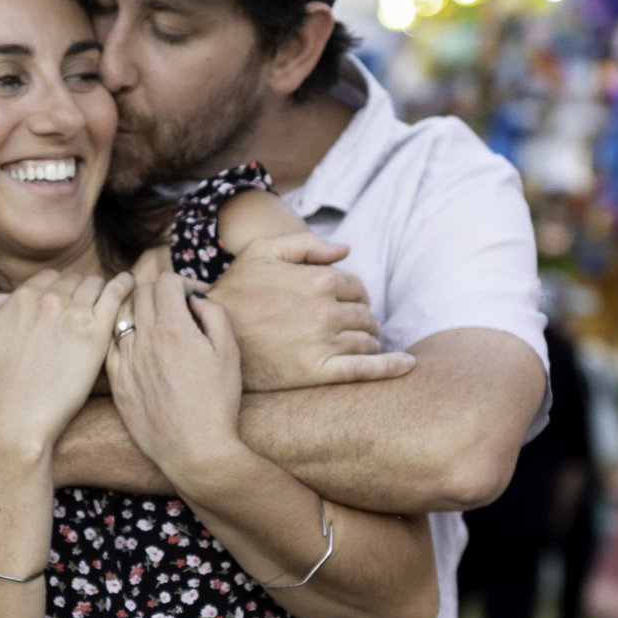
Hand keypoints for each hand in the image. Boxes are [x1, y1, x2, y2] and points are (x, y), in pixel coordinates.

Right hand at [0, 268, 134, 455]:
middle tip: (82, 311)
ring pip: (93, 284)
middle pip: (72, 280)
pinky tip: (130, 283)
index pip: (48, 278)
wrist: (18, 415)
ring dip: (97, 292)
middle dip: (76, 292)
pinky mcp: (96, 332)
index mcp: (21, 297)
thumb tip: (6, 296)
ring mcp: (74, 313)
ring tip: (104, 304)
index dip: (56, 290)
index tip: (62, 305)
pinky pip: (117, 292)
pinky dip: (124, 284)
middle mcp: (48, 299)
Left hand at [107, 252, 246, 492]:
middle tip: (175, 306)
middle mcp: (143, 340)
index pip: (165, 281)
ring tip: (154, 323)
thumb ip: (214, 315)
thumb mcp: (229, 352)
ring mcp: (126, 362)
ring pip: (120, 316)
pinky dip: (123, 337)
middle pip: (139, 293)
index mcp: (173, 329)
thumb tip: (196, 300)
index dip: (182, 282)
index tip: (194, 296)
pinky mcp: (117, 383)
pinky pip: (111, 346)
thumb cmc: (218, 402)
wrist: (194, 450)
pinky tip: (139, 347)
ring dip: (137, 311)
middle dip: (159, 292)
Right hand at [212, 211, 412, 392]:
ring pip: (366, 340)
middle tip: (346, 326)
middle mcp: (326, 310)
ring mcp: (324, 342)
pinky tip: (407, 364)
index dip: (354, 296)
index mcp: (318, 279)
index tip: (344, 304)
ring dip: (368, 341)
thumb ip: (307, 245)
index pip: (357, 288)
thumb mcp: (264, 251)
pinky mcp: (319, 372)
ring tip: (355, 344)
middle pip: (365, 315)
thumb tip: (346, 250)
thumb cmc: (237, 290)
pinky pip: (365, 369)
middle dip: (361, 319)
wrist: (210, 336)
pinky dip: (390, 367)